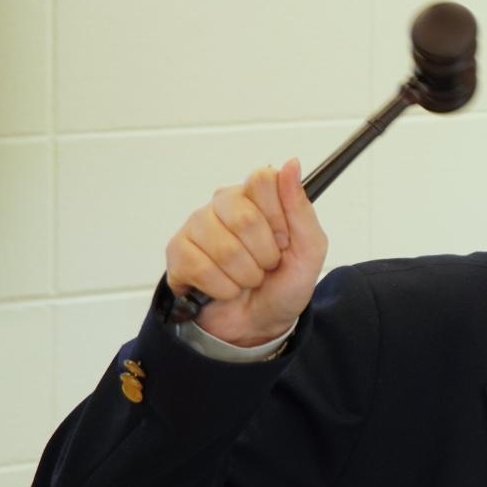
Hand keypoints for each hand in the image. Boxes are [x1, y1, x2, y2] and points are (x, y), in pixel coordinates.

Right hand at [165, 159, 328, 348]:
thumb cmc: (285, 282)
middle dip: (264, 254)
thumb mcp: (309, 248)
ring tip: (247, 279)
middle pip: (244, 217)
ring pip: (223, 247)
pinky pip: (199, 267)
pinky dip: (222, 288)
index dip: (278, 216)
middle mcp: (224, 203)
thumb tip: (291, 164)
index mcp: (257, 195)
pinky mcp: (177, 252)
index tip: (284, 239)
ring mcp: (197, 226)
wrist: (260, 322)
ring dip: (244, 275)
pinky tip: (225, 289)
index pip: (263, 179)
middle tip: (266, 265)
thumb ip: (301, 207)